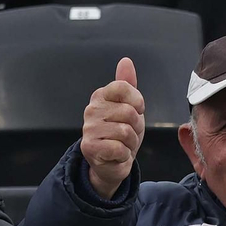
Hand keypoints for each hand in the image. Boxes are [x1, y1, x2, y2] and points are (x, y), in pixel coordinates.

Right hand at [81, 57, 144, 199]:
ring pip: (125, 131)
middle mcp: (92, 110)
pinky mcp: (90, 147)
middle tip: (128, 134)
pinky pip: (119, 148)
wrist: (111, 163)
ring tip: (123, 144)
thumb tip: (126, 61)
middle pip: (129, 112)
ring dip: (131, 143)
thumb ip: (128, 84)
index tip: (136, 111)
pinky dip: (124, 155)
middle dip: (136, 127)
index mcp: (101, 96)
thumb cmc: (120, 134)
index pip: (122, 87)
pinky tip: (117, 155)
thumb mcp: (129, 107)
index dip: (137, 101)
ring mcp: (89, 128)